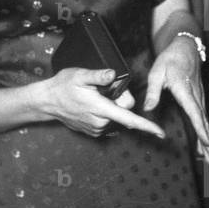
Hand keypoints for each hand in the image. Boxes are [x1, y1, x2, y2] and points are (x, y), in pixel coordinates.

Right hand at [40, 68, 165, 139]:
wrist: (47, 101)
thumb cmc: (63, 86)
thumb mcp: (80, 75)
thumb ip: (98, 76)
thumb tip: (113, 74)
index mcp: (100, 109)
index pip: (128, 119)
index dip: (146, 126)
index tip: (160, 133)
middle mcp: (100, 122)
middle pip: (124, 112)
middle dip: (121, 100)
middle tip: (104, 88)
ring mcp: (96, 129)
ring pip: (116, 117)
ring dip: (111, 106)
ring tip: (94, 96)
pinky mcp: (93, 132)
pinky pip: (108, 121)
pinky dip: (105, 112)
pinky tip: (91, 104)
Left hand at [143, 37, 208, 161]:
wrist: (186, 48)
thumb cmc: (170, 59)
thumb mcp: (157, 71)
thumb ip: (153, 91)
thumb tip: (147, 108)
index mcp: (185, 90)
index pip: (194, 112)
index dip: (200, 128)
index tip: (207, 142)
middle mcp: (196, 96)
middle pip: (204, 122)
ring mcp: (199, 98)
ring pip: (205, 122)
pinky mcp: (199, 99)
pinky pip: (203, 118)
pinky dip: (206, 133)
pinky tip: (206, 145)